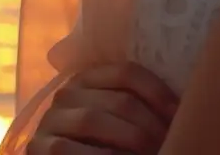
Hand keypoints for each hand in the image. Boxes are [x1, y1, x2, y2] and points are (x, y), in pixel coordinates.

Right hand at [26, 62, 178, 154]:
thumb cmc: (100, 140)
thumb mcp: (115, 116)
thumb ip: (133, 103)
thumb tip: (181, 103)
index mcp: (88, 77)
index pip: (127, 72)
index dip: (158, 92)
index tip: (179, 114)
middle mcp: (67, 93)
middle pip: (117, 100)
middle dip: (149, 124)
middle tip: (168, 140)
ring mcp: (49, 120)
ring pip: (93, 121)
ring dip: (129, 139)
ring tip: (152, 151)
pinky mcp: (38, 148)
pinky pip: (68, 150)